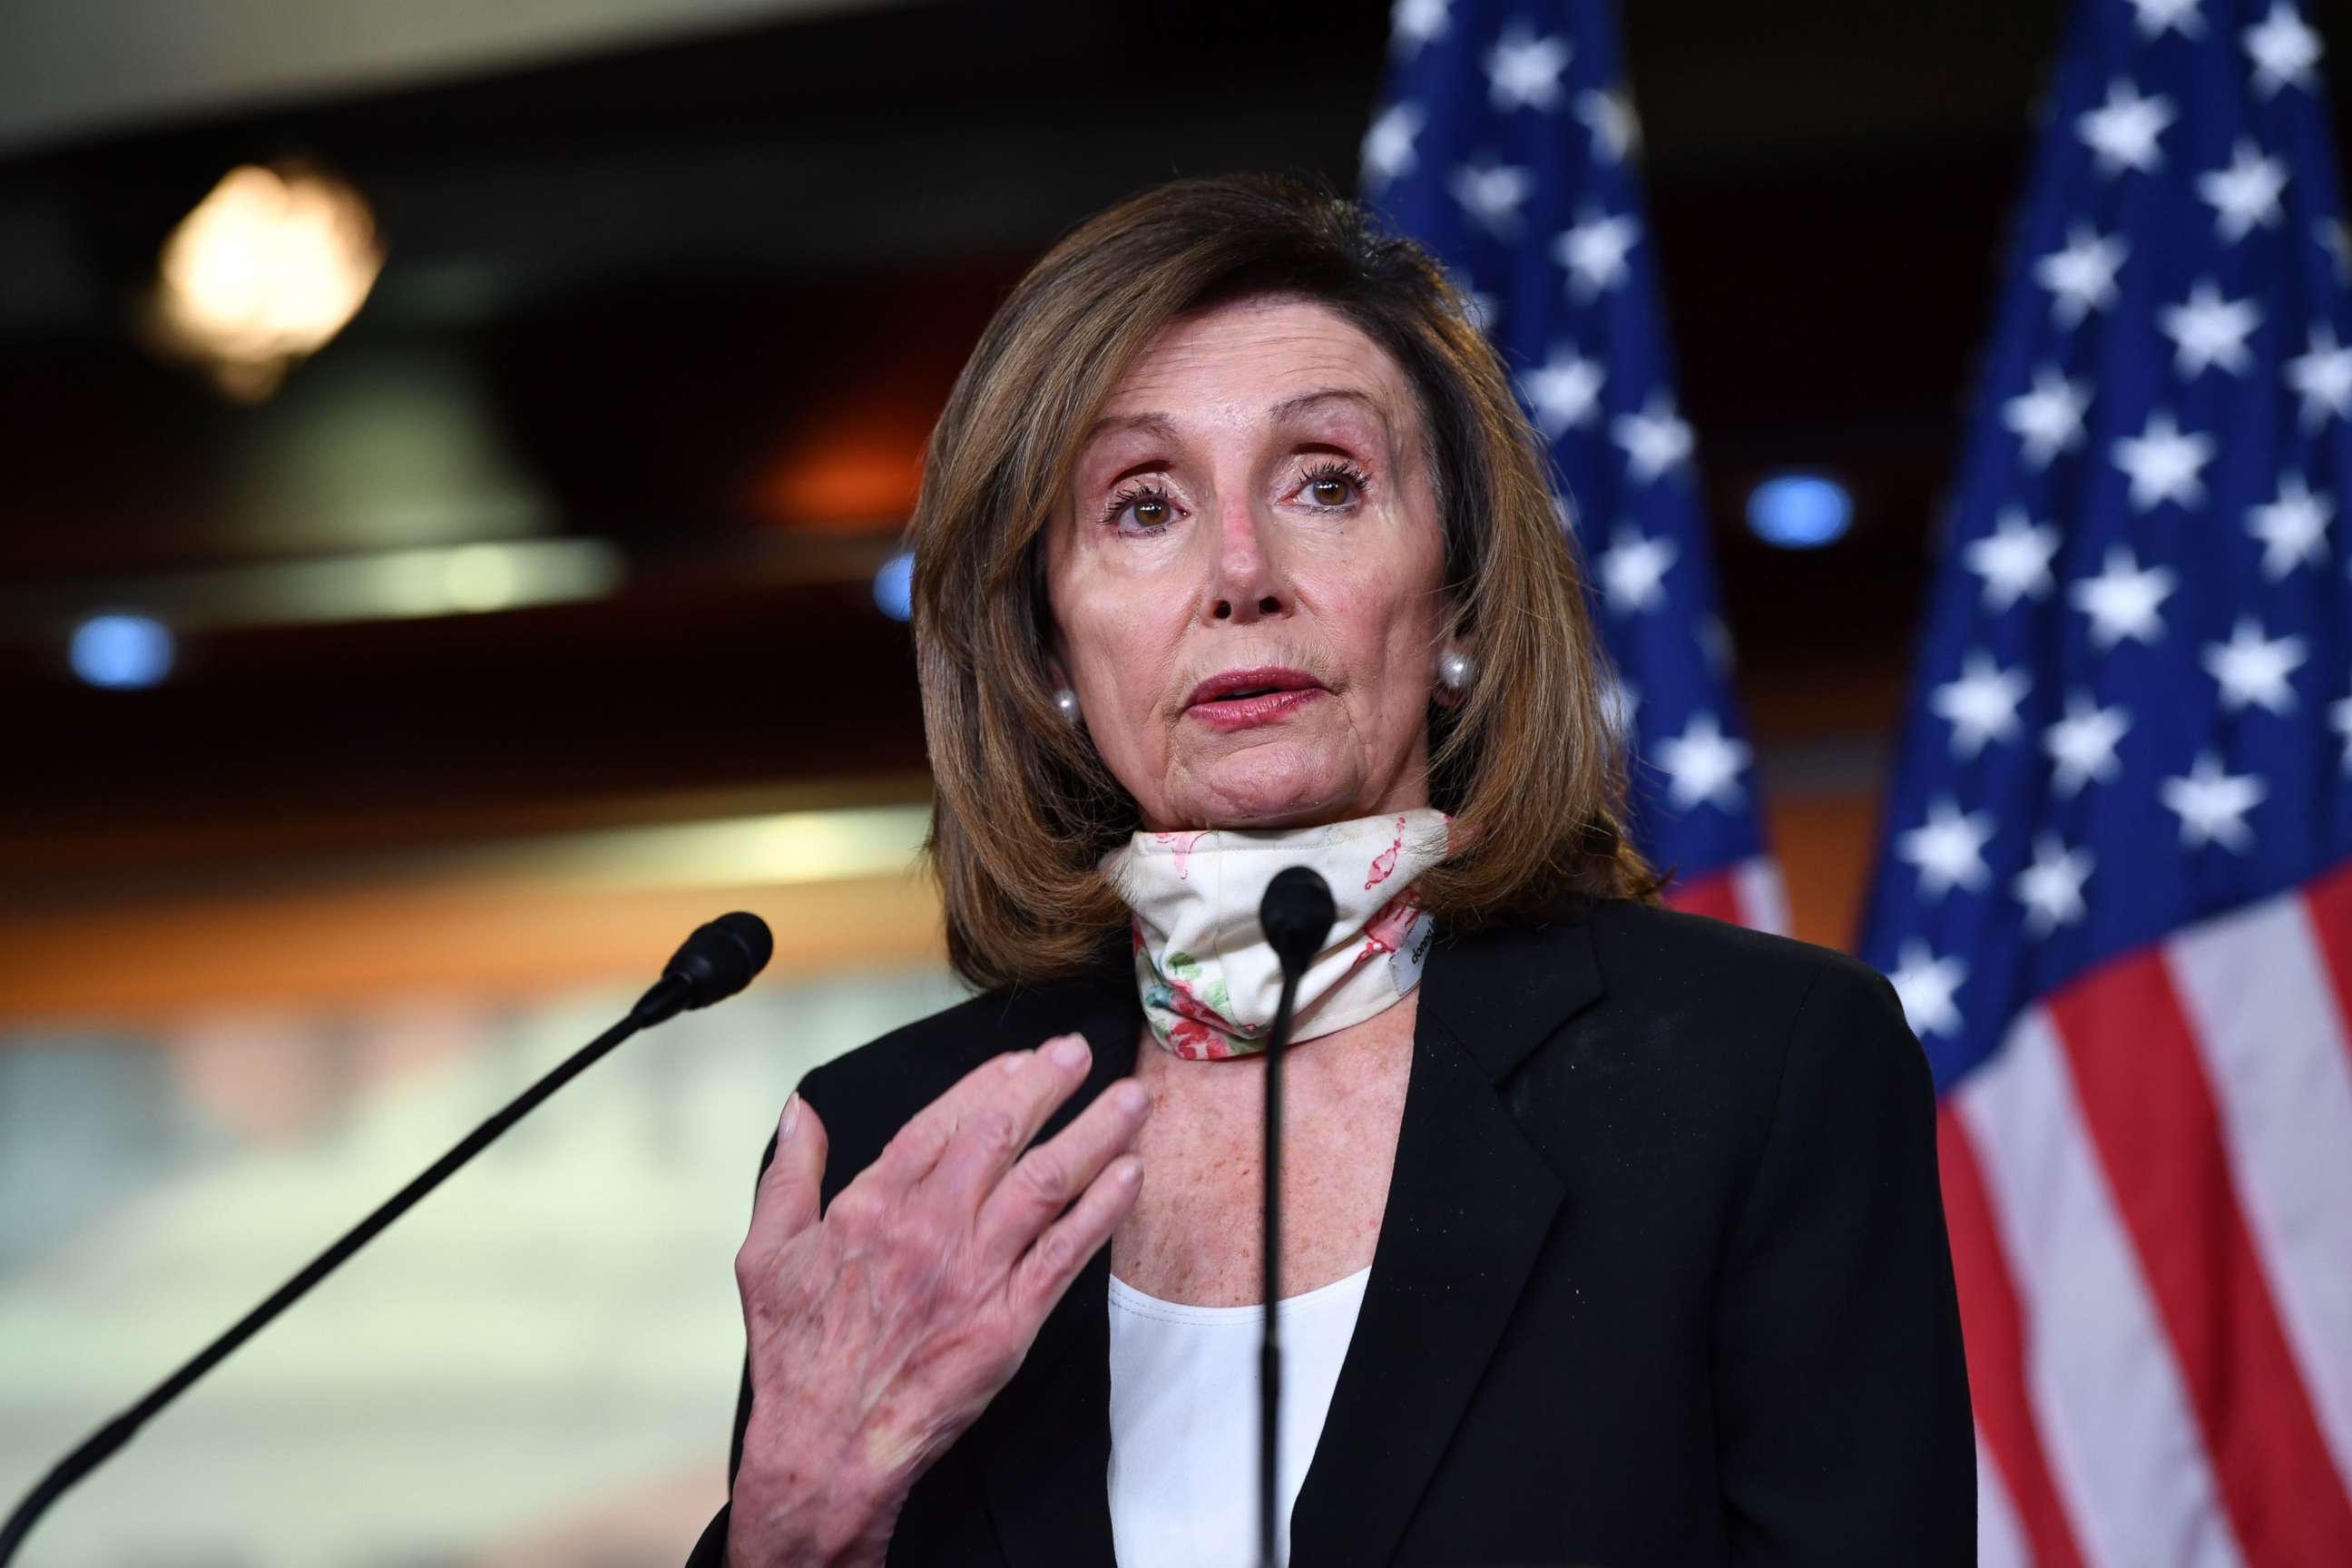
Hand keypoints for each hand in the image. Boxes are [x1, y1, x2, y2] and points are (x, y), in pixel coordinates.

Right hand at [726, 1034, 1149, 1567]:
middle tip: (1081, 1052)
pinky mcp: (1008, 1322)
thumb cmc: (796, 1357)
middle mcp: (930, 1227)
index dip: (990, 1082)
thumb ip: (789, 1174)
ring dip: (1094, 1133)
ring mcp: (974, 1273)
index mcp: (873, 1204)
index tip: (1022, 1058)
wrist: (826, 1447)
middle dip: (1049, 1085)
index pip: (943, 1120)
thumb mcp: (766, 1253)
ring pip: (1045, 1182)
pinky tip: (1129, 1176)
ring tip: (1130, 1099)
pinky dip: (1102, 1210)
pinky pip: (1066, 1253)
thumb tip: (800, 1110)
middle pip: (1002, 1134)